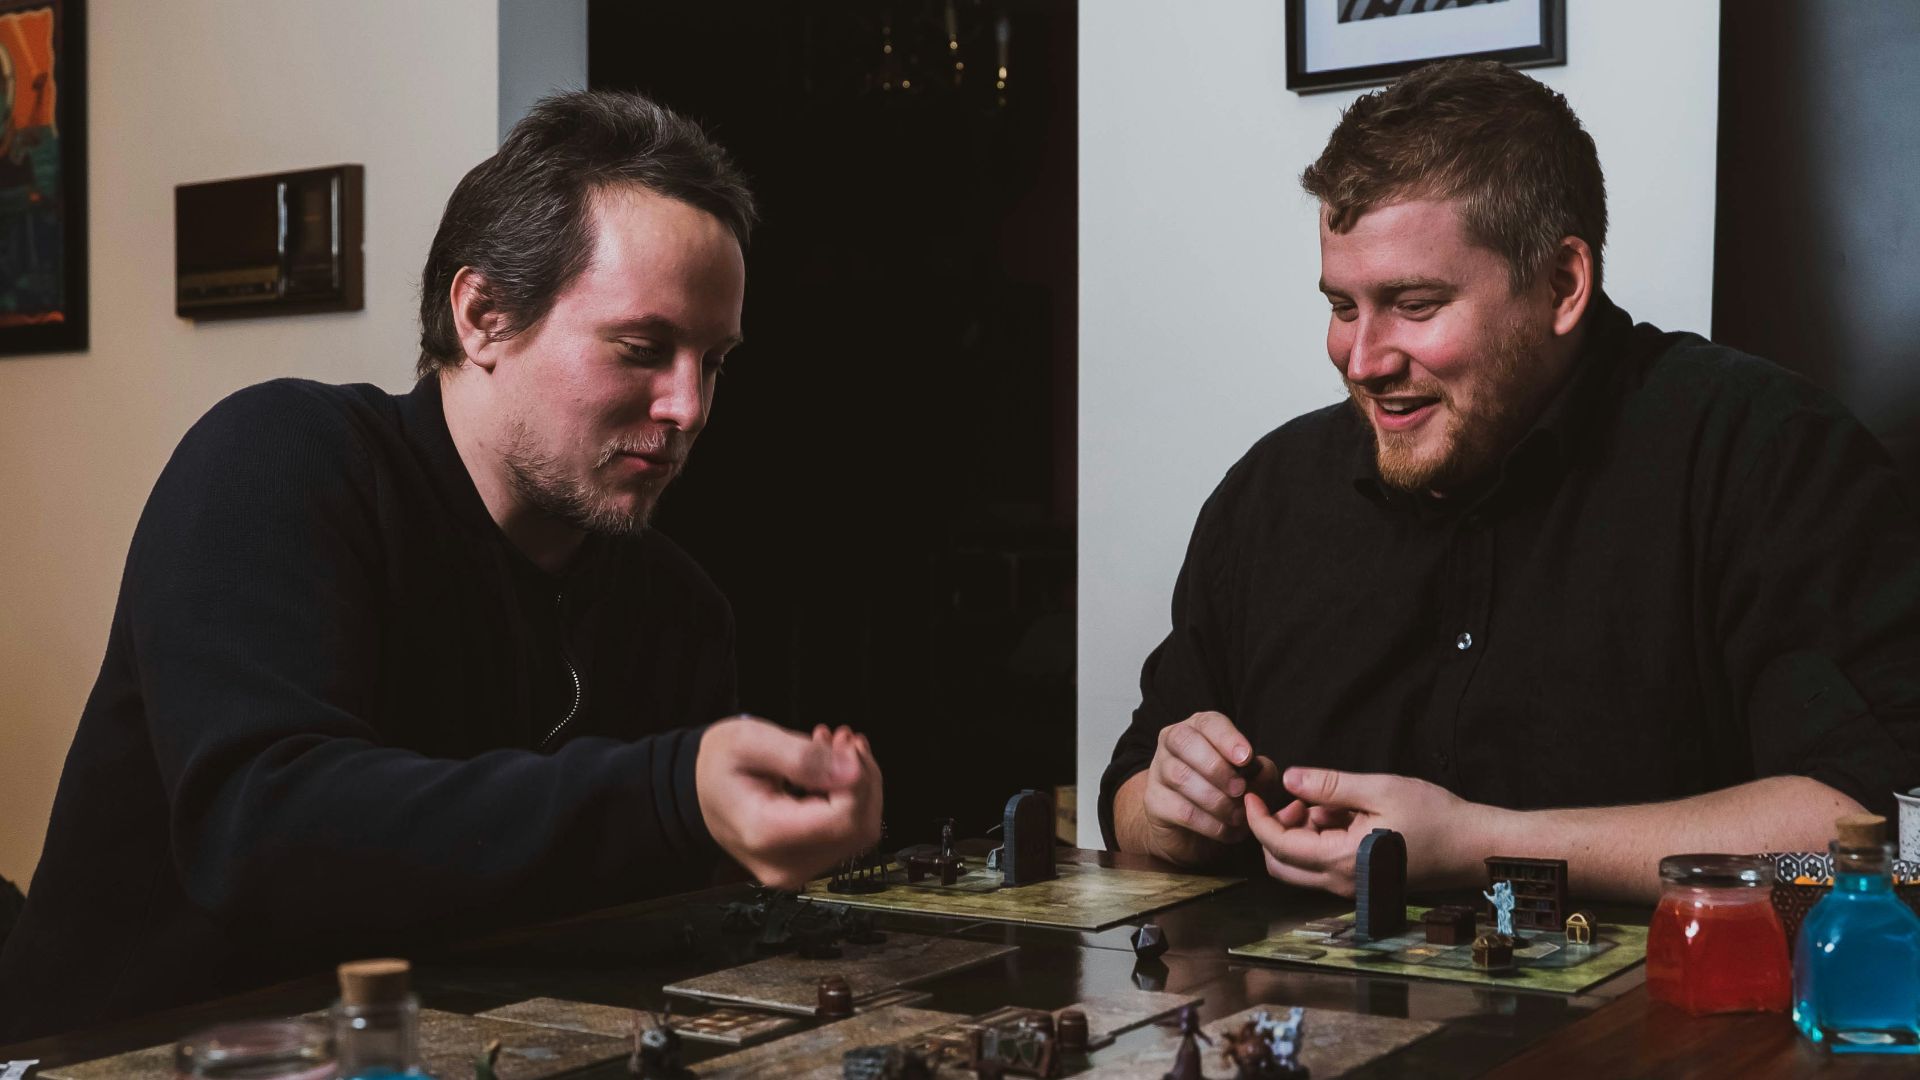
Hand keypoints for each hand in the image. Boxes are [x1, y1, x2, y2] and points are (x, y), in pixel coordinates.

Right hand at [696, 716, 882, 889]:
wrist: (700, 789)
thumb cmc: (719, 764)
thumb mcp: (751, 741)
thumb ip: (802, 757)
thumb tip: (852, 771)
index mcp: (765, 834)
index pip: (842, 820)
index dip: (857, 779)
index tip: (843, 743)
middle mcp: (783, 863)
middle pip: (858, 828)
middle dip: (862, 779)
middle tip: (840, 738)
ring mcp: (796, 869)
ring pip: (860, 831)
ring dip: (858, 786)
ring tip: (833, 748)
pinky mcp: (805, 863)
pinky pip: (848, 834)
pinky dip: (850, 798)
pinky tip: (832, 770)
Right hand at [1132, 711, 1278, 865]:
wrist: (1192, 829)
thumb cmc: (1224, 792)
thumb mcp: (1250, 777)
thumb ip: (1261, 771)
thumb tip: (1261, 771)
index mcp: (1198, 728)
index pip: (1208, 723)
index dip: (1227, 738)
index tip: (1246, 758)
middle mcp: (1172, 743)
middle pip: (1184, 742)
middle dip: (1216, 767)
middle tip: (1240, 789)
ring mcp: (1159, 771)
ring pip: (1180, 776)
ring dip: (1215, 799)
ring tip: (1237, 816)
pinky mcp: (1154, 802)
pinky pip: (1181, 810)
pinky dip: (1209, 823)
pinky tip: (1226, 830)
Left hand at [1243, 767, 1491, 896]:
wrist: (1472, 847)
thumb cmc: (1434, 816)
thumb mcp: (1379, 789)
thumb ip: (1330, 786)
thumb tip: (1289, 779)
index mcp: (1341, 860)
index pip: (1277, 845)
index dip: (1258, 818)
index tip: (1252, 792)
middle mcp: (1341, 883)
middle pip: (1280, 864)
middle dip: (1276, 829)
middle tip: (1297, 798)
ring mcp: (1351, 888)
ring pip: (1300, 867)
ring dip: (1300, 835)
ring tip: (1330, 803)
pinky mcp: (1361, 884)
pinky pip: (1323, 867)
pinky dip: (1319, 841)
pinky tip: (1345, 817)